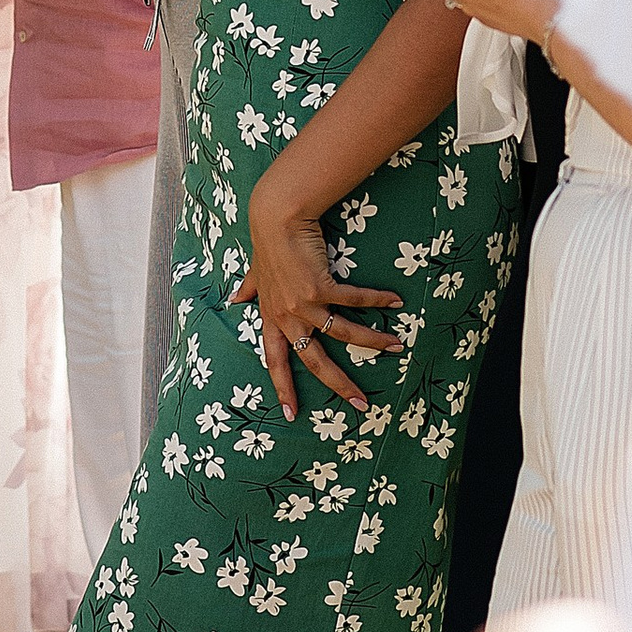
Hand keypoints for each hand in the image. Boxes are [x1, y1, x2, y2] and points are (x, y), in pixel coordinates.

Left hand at [229, 186, 404, 420]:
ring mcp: (305, 304)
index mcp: (272, 317)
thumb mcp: (255, 272)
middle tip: (360, 404)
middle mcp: (288, 316)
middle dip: (339, 384)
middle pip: (314, 360)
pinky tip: (396, 301)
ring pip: (343, 333)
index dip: (283, 387)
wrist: (276, 217)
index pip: (275, 360)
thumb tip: (234, 299)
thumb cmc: (268, 243)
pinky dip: (376, 301)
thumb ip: (249, 289)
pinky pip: (354, 301)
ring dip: (373, 342)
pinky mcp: (321, 287)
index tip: (291, 414)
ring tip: (397, 347)